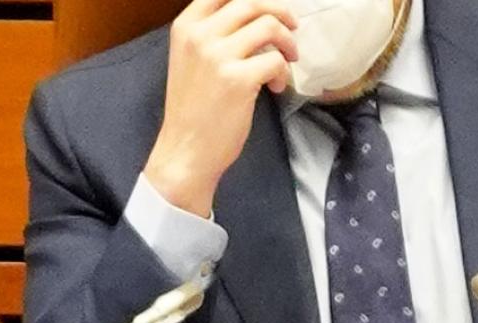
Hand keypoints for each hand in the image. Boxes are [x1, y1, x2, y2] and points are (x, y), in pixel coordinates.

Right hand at [143, 0, 298, 217]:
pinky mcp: (237, 80)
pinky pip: (274, 60)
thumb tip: (255, 16)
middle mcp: (199, 36)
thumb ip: (213, 35)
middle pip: (251, 2)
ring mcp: (218, 56)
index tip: (270, 7)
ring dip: (286, 41)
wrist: (185, 152)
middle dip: (279, 11)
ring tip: (289, 59)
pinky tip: (275, 87)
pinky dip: (282, 71)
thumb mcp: (191, 61)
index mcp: (186, 27)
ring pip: (268, 26)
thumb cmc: (192, 111)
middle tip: (292, 27)